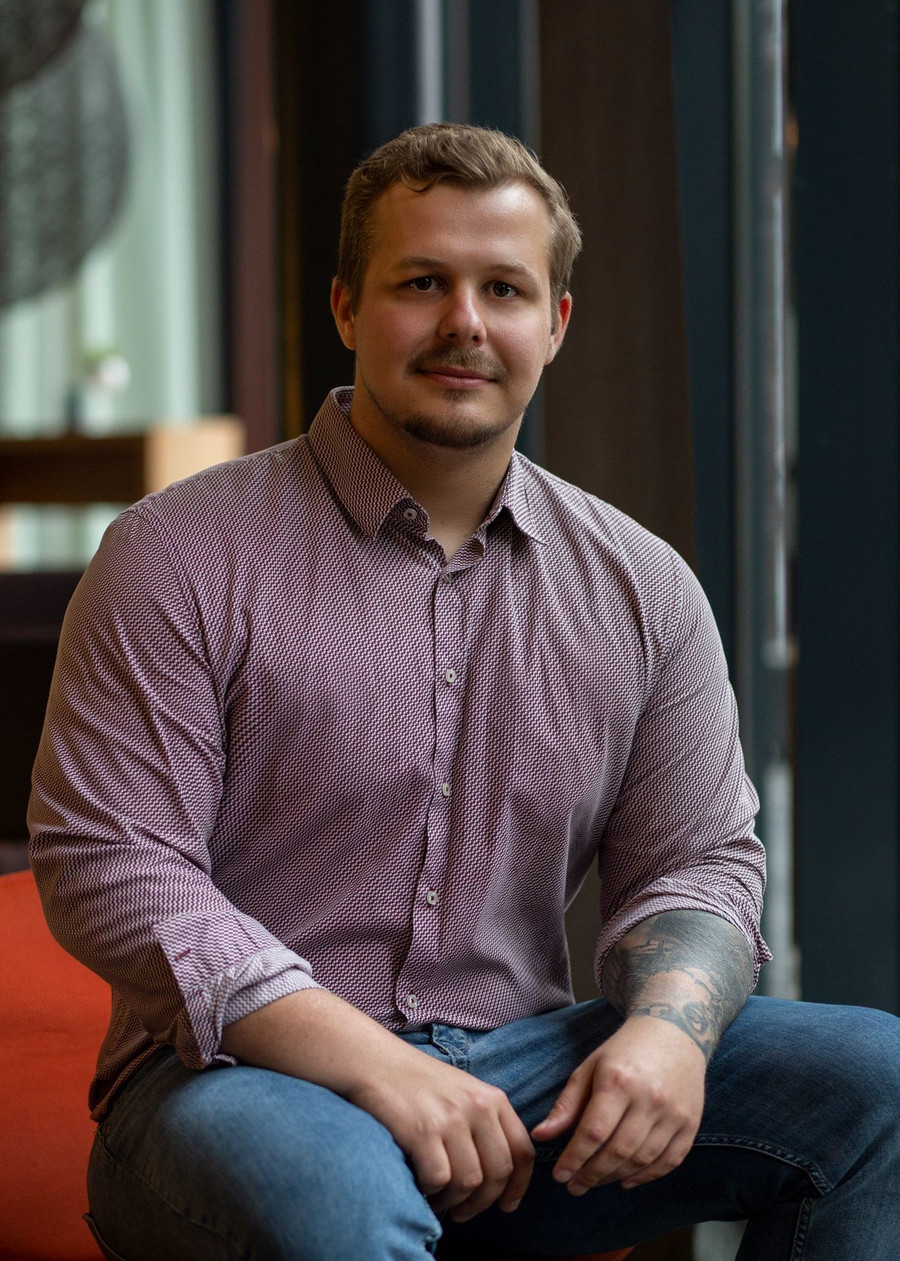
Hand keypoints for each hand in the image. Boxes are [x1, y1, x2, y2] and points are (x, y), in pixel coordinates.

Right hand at [351, 1047, 534, 1220]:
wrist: (377, 1062)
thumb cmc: (419, 1084)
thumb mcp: (464, 1093)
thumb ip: (485, 1124)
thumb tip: (498, 1176)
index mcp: (493, 1099)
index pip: (521, 1151)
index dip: (518, 1186)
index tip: (507, 1206)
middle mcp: (478, 1107)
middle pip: (499, 1172)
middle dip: (482, 1202)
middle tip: (463, 1212)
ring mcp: (451, 1119)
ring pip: (469, 1182)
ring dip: (454, 1201)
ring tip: (438, 1198)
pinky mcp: (423, 1131)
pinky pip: (439, 1180)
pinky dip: (431, 1192)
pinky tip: (420, 1185)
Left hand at [531, 1015, 704, 1192]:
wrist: (674, 1031)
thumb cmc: (624, 1051)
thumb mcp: (590, 1067)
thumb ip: (567, 1104)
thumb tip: (541, 1136)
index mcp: (619, 1081)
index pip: (593, 1132)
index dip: (574, 1159)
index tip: (559, 1176)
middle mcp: (649, 1098)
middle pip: (617, 1151)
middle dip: (592, 1175)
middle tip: (574, 1187)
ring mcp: (674, 1113)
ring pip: (642, 1160)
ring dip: (615, 1177)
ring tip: (595, 1181)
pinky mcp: (690, 1123)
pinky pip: (669, 1161)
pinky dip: (647, 1177)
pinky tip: (626, 1181)